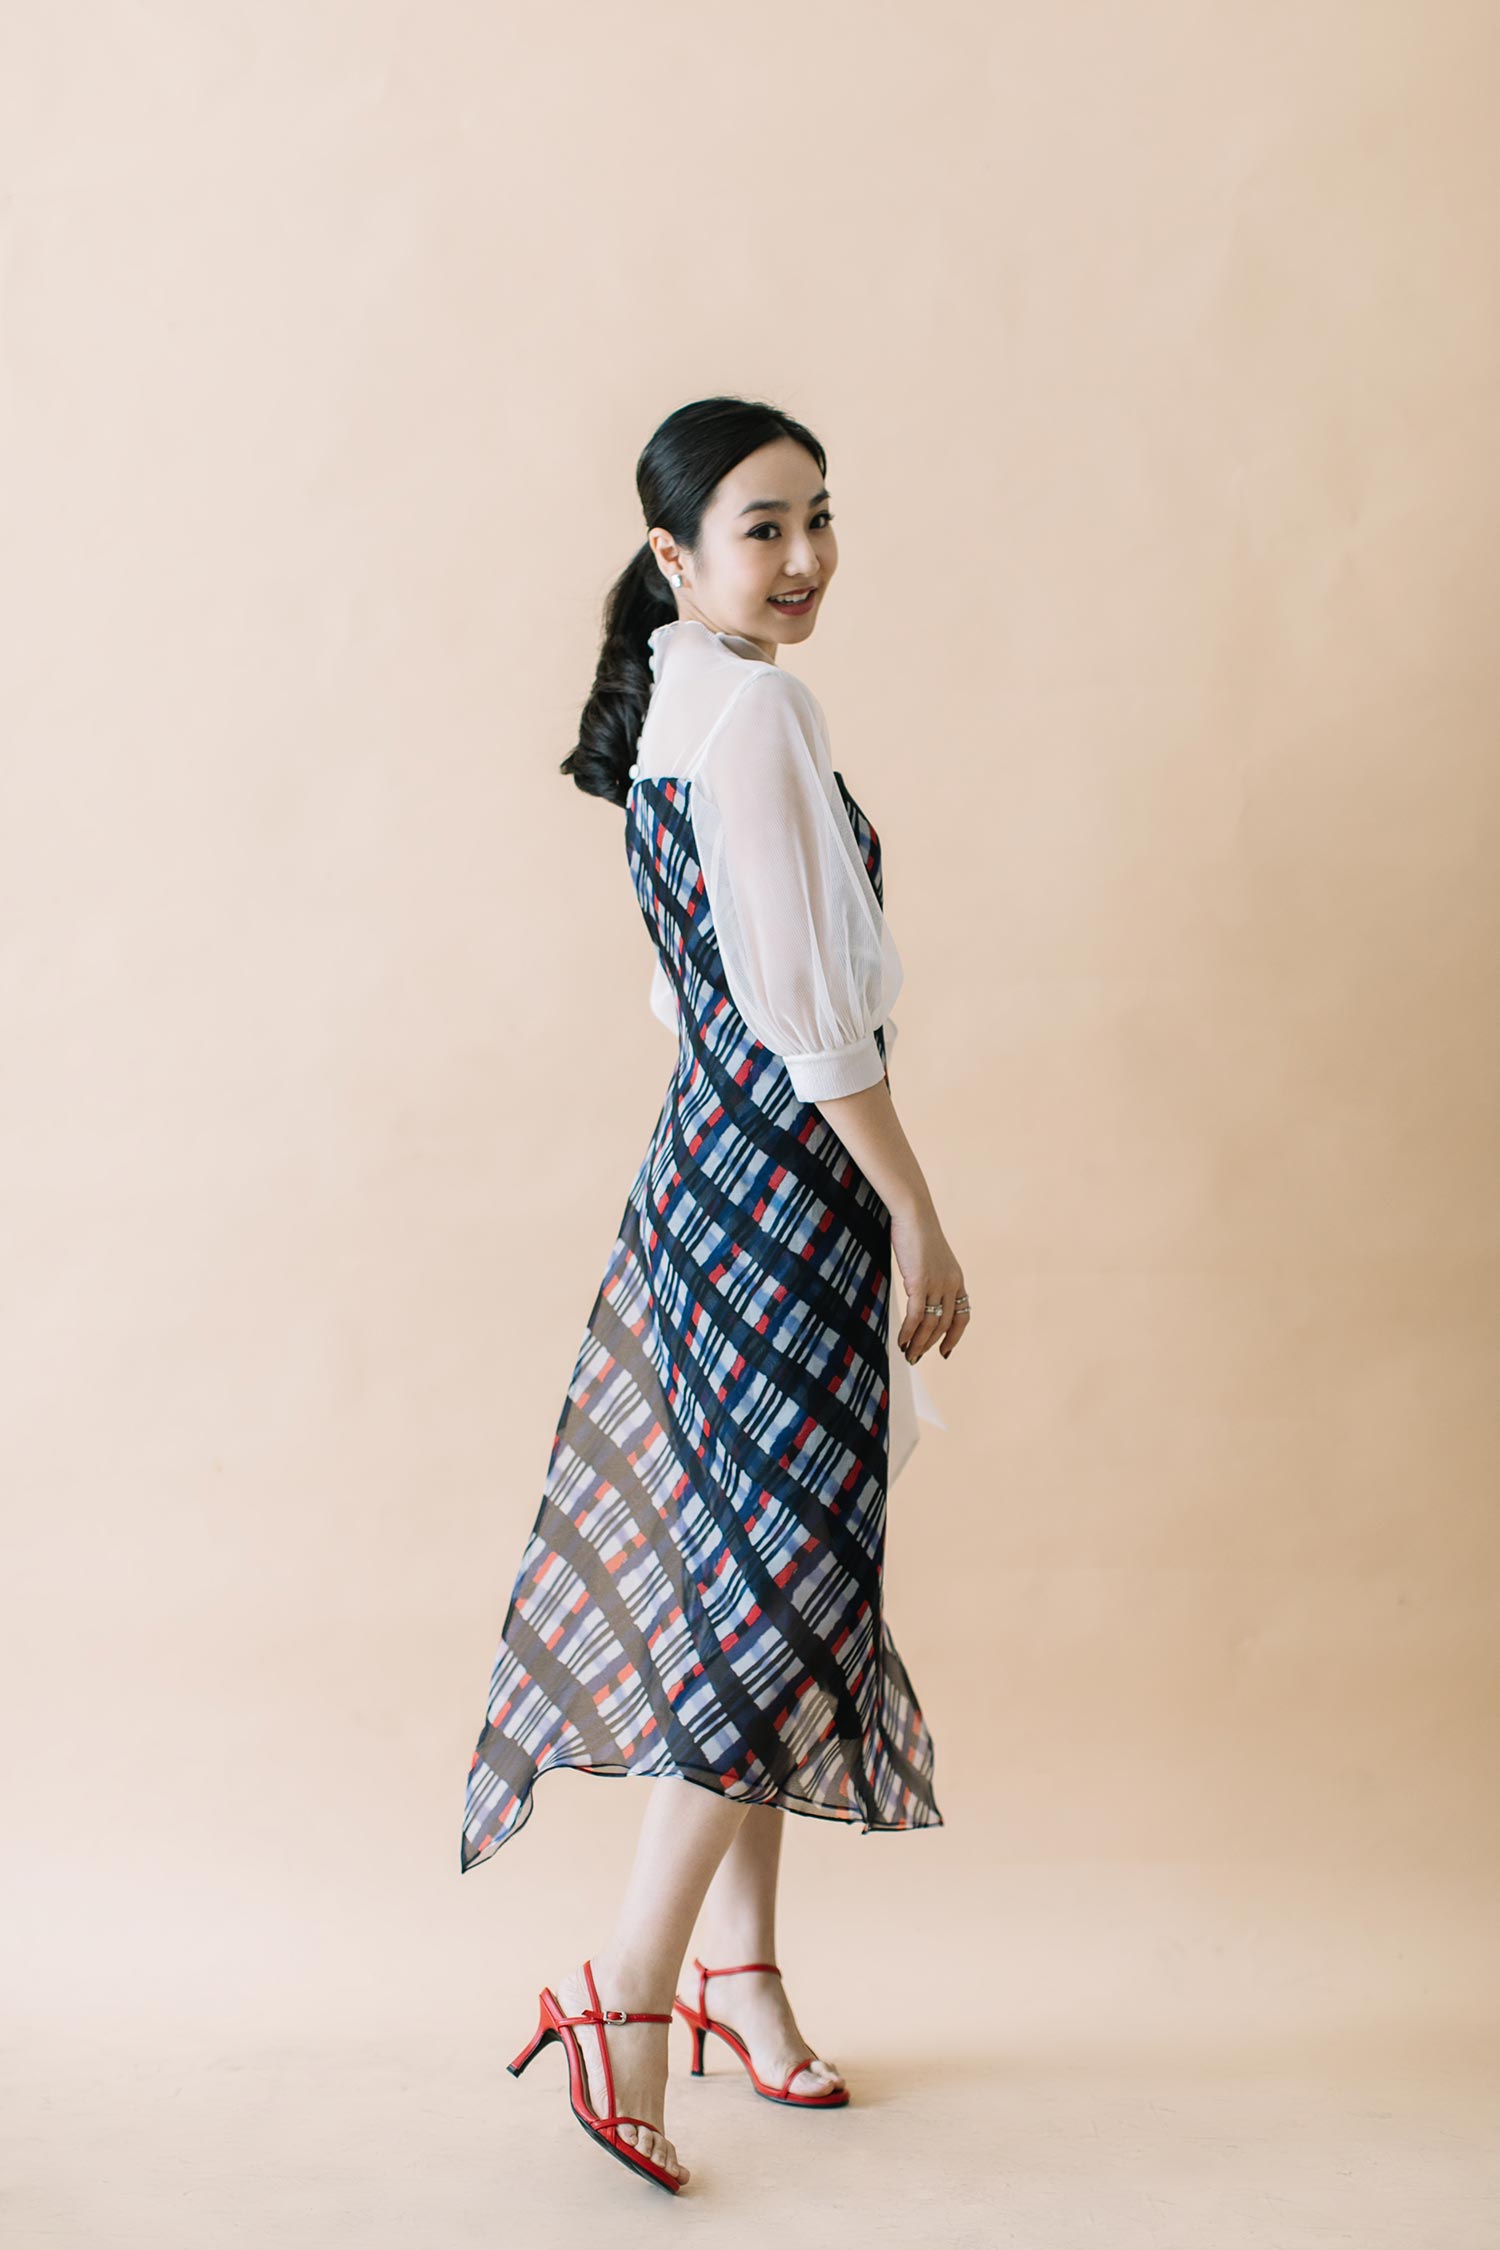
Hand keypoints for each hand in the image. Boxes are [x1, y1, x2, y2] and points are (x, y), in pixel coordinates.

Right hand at [891, 1202, 968, 1362]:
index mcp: (957, 1279)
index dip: (954, 1336)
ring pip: (930, 1323)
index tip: (944, 1352)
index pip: (963, 1316)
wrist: (913, 1213)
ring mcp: (937, 1284)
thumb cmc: (916, 1232)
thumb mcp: (928, 1258)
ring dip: (919, 1343)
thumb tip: (917, 1292)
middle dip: (930, 1344)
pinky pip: (916, 1315)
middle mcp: (951, 1284)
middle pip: (944, 1324)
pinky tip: (902, 1341)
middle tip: (916, 1358)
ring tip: (908, 1355)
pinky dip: (909, 1331)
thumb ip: (928, 1276)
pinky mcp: (920, 1281)